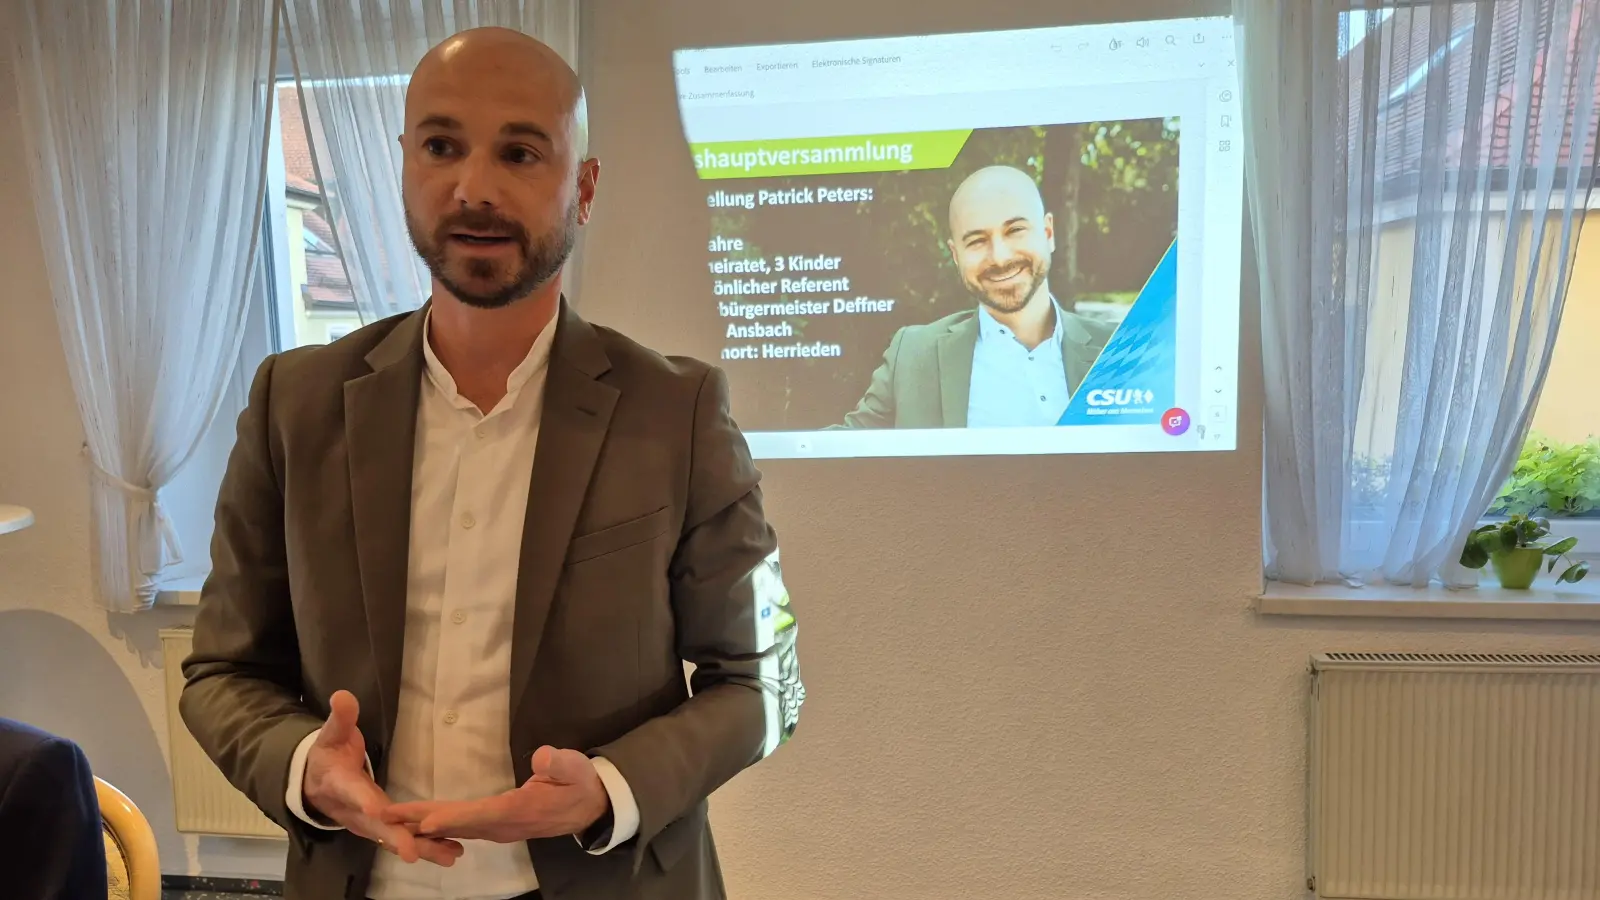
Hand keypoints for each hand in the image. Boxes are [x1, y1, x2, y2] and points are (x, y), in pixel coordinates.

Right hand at [302, 690, 463, 866]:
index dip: (363, 801)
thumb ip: (341, 717)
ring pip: (392, 838)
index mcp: (340, 784)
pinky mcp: (382, 827)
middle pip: (375, 826)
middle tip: (412, 852)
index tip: (376, 811)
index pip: (352, 792)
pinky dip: (426, 845)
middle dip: (395, 838)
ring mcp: (369, 822)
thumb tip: (342, 695)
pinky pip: (404, 838)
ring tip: (449, 855)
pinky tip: (452, 851)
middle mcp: (354, 810)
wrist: (315, 783)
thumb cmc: (328, 754)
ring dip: (421, 847)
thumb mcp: (332, 733)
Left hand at [384, 746, 610, 843]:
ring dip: (422, 823)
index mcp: (520, 810)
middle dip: (421, 821)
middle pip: (457, 823)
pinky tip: (418, 823)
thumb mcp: (577, 768)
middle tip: (387, 817)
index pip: (482, 815)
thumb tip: (541, 756)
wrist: (589, 807)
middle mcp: (503, 824)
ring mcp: (498, 827)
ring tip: (390, 818)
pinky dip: (437, 824)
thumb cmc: (580, 784)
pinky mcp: (496, 824)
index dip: (453, 818)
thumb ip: (560, 763)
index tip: (425, 822)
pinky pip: (461, 826)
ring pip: (455, 827)